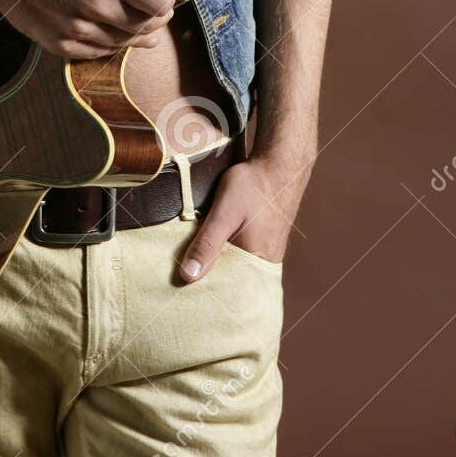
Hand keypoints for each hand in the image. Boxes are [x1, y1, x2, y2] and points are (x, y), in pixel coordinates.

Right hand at [0, 0, 178, 59]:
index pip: (159, 2)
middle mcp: (97, 8)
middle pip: (146, 26)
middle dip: (156, 15)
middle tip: (154, 4)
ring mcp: (77, 29)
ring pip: (124, 42)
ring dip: (136, 32)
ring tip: (139, 19)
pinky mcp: (60, 43)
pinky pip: (98, 53)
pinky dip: (110, 44)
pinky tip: (112, 32)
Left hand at [178, 152, 309, 281]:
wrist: (279, 164)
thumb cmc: (254, 186)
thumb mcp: (225, 212)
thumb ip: (208, 244)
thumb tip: (188, 276)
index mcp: (255, 263)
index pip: (225, 291)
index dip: (201, 292)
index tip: (176, 291)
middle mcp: (263, 264)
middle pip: (229, 281)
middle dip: (206, 280)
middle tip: (177, 278)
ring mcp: (265, 253)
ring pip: (233, 267)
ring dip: (214, 264)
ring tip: (188, 262)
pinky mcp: (262, 242)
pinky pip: (240, 255)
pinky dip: (224, 253)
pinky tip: (208, 246)